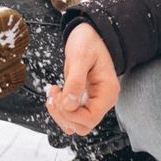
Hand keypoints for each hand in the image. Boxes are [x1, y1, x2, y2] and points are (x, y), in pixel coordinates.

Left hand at [45, 22, 119, 136]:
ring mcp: (93, 102)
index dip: (71, 113)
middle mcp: (102, 101)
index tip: (60, 95)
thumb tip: (69, 104)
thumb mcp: (80, 57)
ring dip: (59, 114)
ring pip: (75, 125)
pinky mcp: (83, 100)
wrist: (90, 34)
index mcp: (107, 92)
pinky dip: (59, 109)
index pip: (90, 118)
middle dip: (63, 114)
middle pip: (82, 126)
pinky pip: (71, 115)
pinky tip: (54, 94)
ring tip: (52, 93)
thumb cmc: (88, 42)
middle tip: (54, 93)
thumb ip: (75, 81)